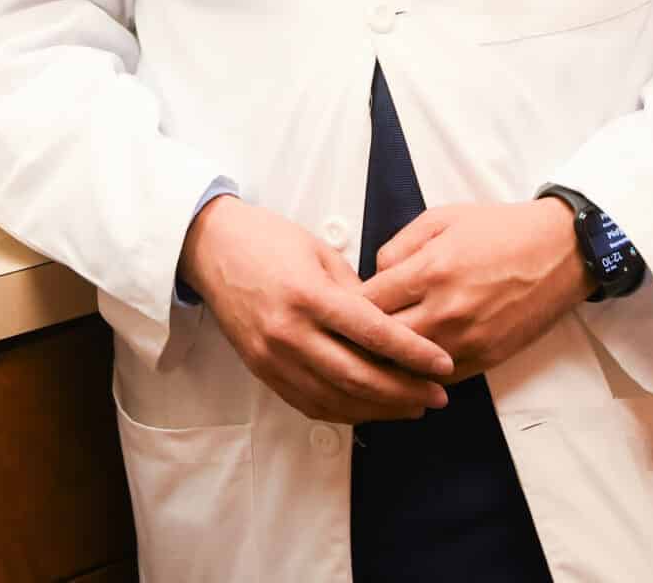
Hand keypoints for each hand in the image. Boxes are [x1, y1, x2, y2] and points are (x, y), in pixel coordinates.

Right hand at [178, 197, 452, 423]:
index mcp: (309, 296)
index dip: (414, 354)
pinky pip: (309, 403)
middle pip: (358, 377)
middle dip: (404, 392)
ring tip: (411, 408)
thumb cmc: (266, 239)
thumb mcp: (319, 251)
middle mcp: (289, 333)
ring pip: (336, 400)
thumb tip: (390, 324)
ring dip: (378, 410)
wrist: (209, 247)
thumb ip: (355, 291)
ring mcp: (273, 357)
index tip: (443, 365)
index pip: (374, 335)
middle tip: (437, 396)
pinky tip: (369, 409)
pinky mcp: (262, 370)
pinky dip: (344, 412)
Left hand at [359, 200, 590, 382]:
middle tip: (348, 338)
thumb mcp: (441, 219)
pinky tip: (412, 366)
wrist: (560, 251)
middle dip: (362, 340)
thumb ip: (398, 246)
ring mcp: (468, 339)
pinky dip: (422, 375)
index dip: (349, 308)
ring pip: (408, 367)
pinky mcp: (487, 358)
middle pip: (382, 342)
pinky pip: (441, 379)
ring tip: (374, 356)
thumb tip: (375, 276)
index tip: (342, 309)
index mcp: (430, 270)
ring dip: (390, 363)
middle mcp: (446, 310)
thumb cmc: (502, 230)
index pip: (368, 303)